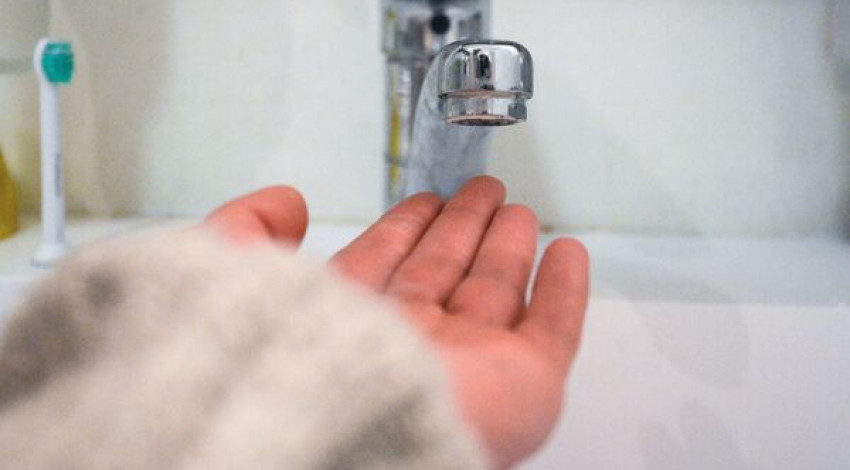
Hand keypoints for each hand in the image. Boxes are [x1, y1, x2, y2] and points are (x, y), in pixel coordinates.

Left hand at [203, 178, 589, 468]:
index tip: (425, 197)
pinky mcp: (523, 385)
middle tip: (483, 192)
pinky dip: (564, 290)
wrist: (332, 437)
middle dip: (463, 228)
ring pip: (495, 293)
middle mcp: (407, 342)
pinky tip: (566, 255)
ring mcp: (469, 365)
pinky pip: (552, 328)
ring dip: (509, 249)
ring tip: (517, 212)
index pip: (385, 263)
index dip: (406, 227)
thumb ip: (247, 233)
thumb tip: (286, 202)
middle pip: (445, 272)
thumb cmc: (274, 364)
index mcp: (345, 322)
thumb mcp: (230, 277)